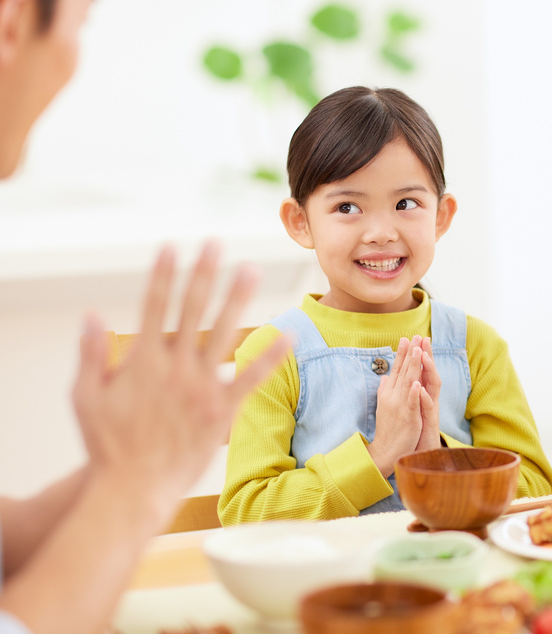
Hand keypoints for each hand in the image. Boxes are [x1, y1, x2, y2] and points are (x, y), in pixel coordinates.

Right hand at [71, 242, 287, 515]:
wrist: (132, 487)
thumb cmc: (105, 444)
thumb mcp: (85, 396)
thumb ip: (90, 354)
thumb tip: (90, 315)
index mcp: (140, 359)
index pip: (153, 305)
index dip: (163, 273)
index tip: (172, 246)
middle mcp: (173, 366)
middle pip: (191, 309)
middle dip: (203, 273)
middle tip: (215, 243)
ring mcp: (199, 386)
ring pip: (222, 332)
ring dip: (236, 297)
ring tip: (249, 268)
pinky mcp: (221, 410)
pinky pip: (249, 377)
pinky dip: (269, 357)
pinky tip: (288, 335)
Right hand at [369, 336, 424, 475]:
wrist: (386, 451)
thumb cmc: (388, 429)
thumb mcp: (384, 406)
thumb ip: (384, 390)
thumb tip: (384, 377)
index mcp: (388, 393)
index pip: (396, 370)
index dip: (401, 354)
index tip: (405, 338)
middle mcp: (392, 396)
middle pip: (403, 371)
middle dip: (410, 353)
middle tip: (415, 336)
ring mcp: (400, 406)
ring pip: (408, 382)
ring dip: (412, 366)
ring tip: (417, 350)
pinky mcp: (408, 417)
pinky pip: (411, 402)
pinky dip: (414, 392)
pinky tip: (417, 382)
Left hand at [416, 337, 441, 450]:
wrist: (417, 454)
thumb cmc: (413, 431)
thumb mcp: (409, 409)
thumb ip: (407, 393)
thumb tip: (401, 379)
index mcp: (421, 395)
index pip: (421, 371)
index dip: (419, 355)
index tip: (416, 338)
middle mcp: (429, 399)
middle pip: (430, 374)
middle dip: (427, 356)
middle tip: (424, 339)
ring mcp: (431, 410)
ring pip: (432, 388)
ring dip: (428, 372)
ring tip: (423, 357)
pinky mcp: (430, 423)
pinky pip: (428, 408)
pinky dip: (424, 398)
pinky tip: (420, 389)